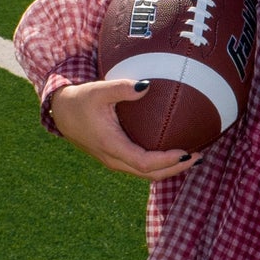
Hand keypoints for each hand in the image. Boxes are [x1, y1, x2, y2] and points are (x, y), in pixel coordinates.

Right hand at [49, 79, 198, 178]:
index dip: (167, 161)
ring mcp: (114, 161)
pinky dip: (159, 164)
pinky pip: (140, 167)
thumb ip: (122, 88)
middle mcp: (114, 159)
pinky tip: (172, 151)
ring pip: (145, 173)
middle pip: (149, 174)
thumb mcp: (98, 90)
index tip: (187, 151)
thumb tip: (147, 85)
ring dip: (169, 169)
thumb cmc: (80, 100)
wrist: (61, 112)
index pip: (144, 162)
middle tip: (198, 156)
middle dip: (176, 169)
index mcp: (111, 145)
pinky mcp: (115, 157)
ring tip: (191, 157)